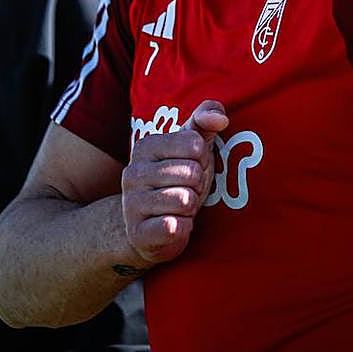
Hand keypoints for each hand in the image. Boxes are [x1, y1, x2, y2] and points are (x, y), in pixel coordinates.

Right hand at [120, 100, 228, 265]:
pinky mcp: (137, 233)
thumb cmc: (178, 182)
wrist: (149, 229)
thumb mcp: (193, 148)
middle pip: (191, 173)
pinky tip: (174, 226)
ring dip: (191, 208)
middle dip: (198, 185)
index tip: (191, 167)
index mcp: (145, 146)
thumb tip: (221, 118)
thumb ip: (205, 122)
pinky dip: (183, 228)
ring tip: (180, 208)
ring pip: (184, 200)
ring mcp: (131, 204)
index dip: (202, 159)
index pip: (194, 144)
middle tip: (187, 191)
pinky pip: (175, 227)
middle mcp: (133, 172)